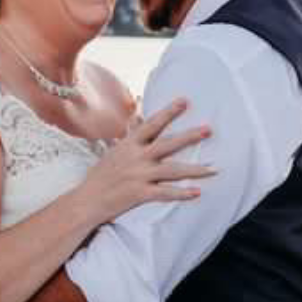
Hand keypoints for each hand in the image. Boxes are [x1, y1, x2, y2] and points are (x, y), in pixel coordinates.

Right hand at [75, 97, 213, 223]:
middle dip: (189, 136)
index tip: (185, 101)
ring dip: (194, 169)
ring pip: (172, 170)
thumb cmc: (101, 175)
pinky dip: (181, 194)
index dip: (169, 112)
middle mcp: (136, 157)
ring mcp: (139, 175)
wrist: (87, 200)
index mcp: (130, 144)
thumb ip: (131, 133)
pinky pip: (165, 193)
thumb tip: (138, 114)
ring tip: (214, 169)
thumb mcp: (114, 150)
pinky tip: (197, 193)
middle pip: (167, 144)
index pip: (152, 124)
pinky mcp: (139, 194)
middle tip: (208, 129)